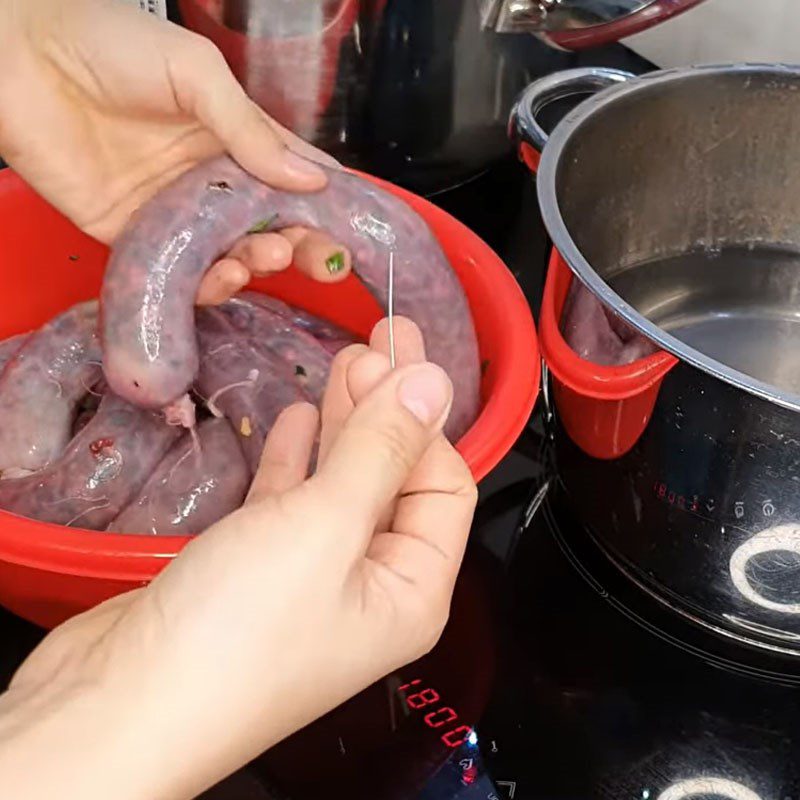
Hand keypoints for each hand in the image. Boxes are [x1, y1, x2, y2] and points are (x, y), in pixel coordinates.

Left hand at [0, 0, 351, 303]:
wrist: (18, 55)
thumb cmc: (110, 44)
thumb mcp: (195, 74)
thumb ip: (250, 130)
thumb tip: (313, 181)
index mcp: (234, 138)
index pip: (293, 178)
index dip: (327, 207)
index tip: (353, 234)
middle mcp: (211, 182)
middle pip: (270, 226)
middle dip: (301, 248)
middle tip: (321, 261)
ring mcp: (176, 216)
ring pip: (231, 256)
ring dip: (257, 265)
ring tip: (264, 256)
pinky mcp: (135, 241)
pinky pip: (180, 276)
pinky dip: (208, 286)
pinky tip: (224, 276)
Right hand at [0, 319, 476, 799]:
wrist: (120, 707)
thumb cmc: (238, 632)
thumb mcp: (326, 526)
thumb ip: (382, 450)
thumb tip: (433, 383)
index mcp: (412, 590)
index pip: (443, 487)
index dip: (424, 420)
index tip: (400, 355)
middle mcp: (369, 586)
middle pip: (393, 479)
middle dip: (387, 410)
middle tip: (378, 339)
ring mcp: (310, 577)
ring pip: (341, 485)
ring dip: (345, 425)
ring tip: (346, 362)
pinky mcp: (255, 569)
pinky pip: (291, 502)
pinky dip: (297, 459)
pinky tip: (300, 419)